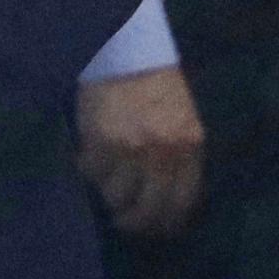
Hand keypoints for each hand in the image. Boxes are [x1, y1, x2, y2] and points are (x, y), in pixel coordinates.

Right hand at [77, 66, 206, 235]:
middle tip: (123, 220)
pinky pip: (91, 174)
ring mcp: (131, 149)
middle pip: (148, 211)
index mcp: (190, 147)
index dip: (166, 223)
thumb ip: (179, 157)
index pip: (182, 203)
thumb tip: (165, 199)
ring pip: (115, 197)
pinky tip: (88, 159)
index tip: (155, 228)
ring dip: (108, 193)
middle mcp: (163, 153)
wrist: (129, 50)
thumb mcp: (183, 121)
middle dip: (134, 222)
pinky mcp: (101, 141)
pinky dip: (88, 171)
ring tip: (104, 180)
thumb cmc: (158, 85)